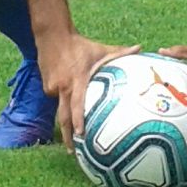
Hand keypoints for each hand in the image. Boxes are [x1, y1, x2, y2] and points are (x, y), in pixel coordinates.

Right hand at [38, 34, 139, 150]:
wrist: (52, 35)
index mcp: (77, 80)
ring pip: (59, 106)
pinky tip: (66, 93)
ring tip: (71, 137)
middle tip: (73, 151)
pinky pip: (55, 97)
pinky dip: (62, 99)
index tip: (81, 135)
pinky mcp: (46, 86)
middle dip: (67, 136)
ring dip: (65, 121)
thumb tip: (140, 48)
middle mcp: (63, 86)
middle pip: (63, 117)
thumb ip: (120, 52)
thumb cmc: (80, 45)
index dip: (78, 120)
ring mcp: (52, 87)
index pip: (77, 104)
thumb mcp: (100, 49)